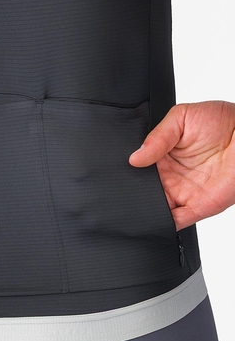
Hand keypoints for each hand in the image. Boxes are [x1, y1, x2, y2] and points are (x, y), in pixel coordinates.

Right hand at [129, 101, 234, 230]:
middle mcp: (168, 177)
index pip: (136, 169)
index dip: (127, 172)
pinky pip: (175, 221)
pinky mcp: (196, 207)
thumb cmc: (222, 122)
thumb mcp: (182, 117)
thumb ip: (157, 136)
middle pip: (142, 191)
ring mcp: (181, 193)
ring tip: (137, 203)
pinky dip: (163, 223)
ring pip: (154, 208)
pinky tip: (154, 217)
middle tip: (126, 189)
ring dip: (145, 208)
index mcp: (160, 157)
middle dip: (132, 192)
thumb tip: (135, 157)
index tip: (119, 172)